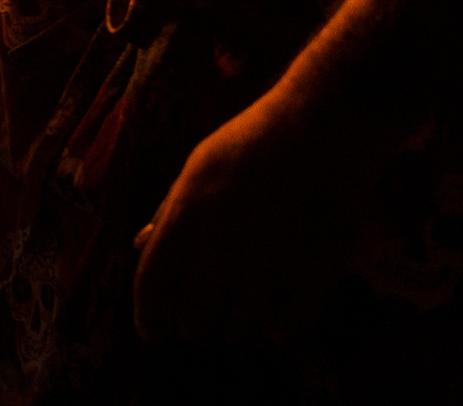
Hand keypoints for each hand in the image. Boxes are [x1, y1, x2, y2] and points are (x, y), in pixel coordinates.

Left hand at [131, 93, 349, 347]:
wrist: (322, 128)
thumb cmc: (251, 142)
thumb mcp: (196, 169)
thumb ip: (169, 212)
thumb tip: (140, 246)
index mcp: (184, 220)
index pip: (151, 289)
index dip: (147, 320)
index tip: (154, 334)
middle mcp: (219, 250)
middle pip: (192, 321)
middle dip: (191, 327)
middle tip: (200, 320)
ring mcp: (267, 268)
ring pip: (238, 335)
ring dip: (233, 332)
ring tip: (238, 317)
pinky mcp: (313, 279)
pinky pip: (286, 332)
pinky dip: (276, 332)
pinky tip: (275, 320)